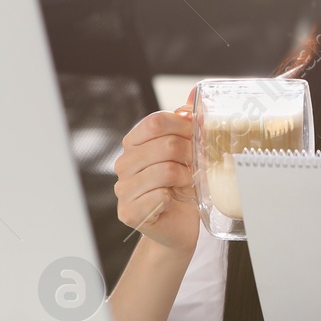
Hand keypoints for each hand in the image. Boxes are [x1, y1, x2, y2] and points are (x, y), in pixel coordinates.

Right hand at [112, 88, 200, 252]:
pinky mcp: (128, 212)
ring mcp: (123, 189)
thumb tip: (196, 94)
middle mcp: (123, 163)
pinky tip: (175, 201)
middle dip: (189, 155)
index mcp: (133, 143)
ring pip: (165, 171)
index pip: (155, 122)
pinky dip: (175, 198)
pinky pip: (160, 196)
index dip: (183, 126)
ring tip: (188, 184)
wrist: (180, 226)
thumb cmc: (183, 187)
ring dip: (185, 178)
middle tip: (197, 166)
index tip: (197, 137)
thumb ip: (188, 123)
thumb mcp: (188, 151)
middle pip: (164, 145)